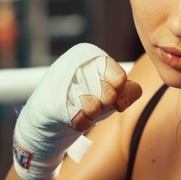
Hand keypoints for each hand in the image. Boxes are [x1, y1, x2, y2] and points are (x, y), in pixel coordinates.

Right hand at [13, 43, 141, 179]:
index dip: (118, 92)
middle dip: (105, 105)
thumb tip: (121, 103)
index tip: (110, 95)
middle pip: (109, 94)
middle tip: (94, 102)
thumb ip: (129, 91)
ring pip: (94, 108)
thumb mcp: (112, 91)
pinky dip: (81, 123)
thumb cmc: (87, 98)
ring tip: (82, 108)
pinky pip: (81, 121)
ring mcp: (63, 83)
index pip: (121, 78)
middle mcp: (76, 63)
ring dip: (92, 115)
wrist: (50, 115)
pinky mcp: (54, 103)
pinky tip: (74, 116)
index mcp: (91, 55)